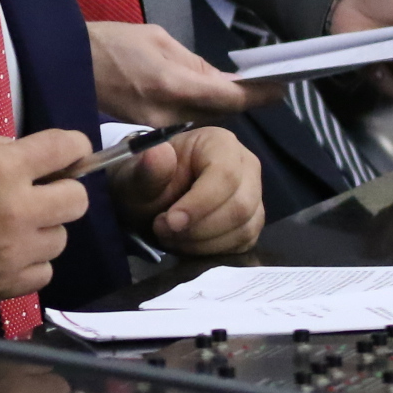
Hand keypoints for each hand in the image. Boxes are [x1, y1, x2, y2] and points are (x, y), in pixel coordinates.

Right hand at [0, 129, 89, 308]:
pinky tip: (6, 255)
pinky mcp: (7, 286)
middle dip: (61, 192)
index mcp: (5, 169)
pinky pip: (43, 272)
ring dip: (42, 230)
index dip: (73, 148)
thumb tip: (27, 156)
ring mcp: (16, 253)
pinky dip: (29, 262)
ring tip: (13, 229)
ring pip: (60, 239)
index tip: (67, 154)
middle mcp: (21, 211)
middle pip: (77, 200)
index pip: (69, 148)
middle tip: (38, 194)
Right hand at [87, 21, 282, 123]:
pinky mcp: (148, 129)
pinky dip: (199, 108)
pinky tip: (203, 94)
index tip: (281, 88)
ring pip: (204, 118)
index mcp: (173, 84)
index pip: (229, 96)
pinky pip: (185, 121)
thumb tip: (226, 80)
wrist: (67, 65)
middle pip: (221, 112)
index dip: (259, 94)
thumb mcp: (158, 39)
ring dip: (221, 104)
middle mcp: (169, 112)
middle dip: (242, 98)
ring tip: (235, 85)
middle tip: (262, 82)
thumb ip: (195, 64)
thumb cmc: (111, 43)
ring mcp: (158, 125)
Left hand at [110, 127, 262, 256]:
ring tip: (171, 236)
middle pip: (240, 206)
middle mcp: (246, 165)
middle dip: (198, 228)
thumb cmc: (148, 180)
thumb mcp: (137, 175)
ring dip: (202, 242)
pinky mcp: (253, 221)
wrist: (152, 196)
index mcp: (220, 143)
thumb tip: (159, 153)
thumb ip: (147, 168)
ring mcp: (254, 194)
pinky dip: (212, 250)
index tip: (170, 222)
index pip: (225, 175)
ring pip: (243, 228)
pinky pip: (243, 243)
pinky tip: (188, 243)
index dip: (199, 204)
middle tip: (163, 230)